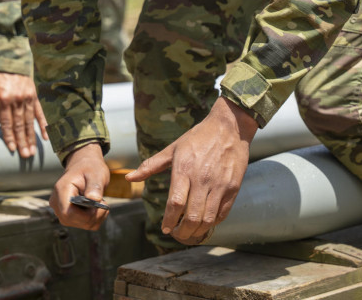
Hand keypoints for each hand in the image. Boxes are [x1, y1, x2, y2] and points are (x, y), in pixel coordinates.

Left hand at [0, 71, 47, 157]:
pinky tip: (46, 135)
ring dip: (31, 137)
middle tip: (26, 156)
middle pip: (19, 125)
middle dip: (22, 142)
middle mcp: (16, 99)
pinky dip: (43, 124)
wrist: (8, 58)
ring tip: (33, 151)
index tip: (12, 149)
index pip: (6, 123)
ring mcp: (27, 97)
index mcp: (3, 99)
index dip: (9, 137)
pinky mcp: (34, 95)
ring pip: (29, 121)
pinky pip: (39, 112)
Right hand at [49, 143, 110, 229]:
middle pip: (73, 221)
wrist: (85, 166)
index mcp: (61, 190)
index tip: (101, 205)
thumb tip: (94, 199)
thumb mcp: (95, 173)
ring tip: (101, 203)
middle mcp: (57, 202)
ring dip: (95, 218)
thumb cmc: (90, 168)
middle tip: (104, 203)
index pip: (68, 213)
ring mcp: (61, 210)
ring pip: (80, 225)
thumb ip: (94, 186)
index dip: (86, 215)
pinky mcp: (68, 216)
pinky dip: (94, 220)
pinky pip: (83, 225)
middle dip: (93, 216)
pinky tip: (97, 208)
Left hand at [126, 97, 256, 244]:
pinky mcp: (233, 188)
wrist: (229, 127)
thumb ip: (150, 165)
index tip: (165, 228)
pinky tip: (205, 223)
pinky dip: (212, 223)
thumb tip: (129, 178)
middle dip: (182, 232)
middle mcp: (202, 179)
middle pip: (192, 216)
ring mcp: (219, 185)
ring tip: (189, 233)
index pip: (175, 203)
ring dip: (197, 232)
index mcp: (184, 169)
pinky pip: (222, 213)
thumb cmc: (198, 137)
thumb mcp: (173, 148)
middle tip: (176, 234)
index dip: (169, 220)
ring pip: (208, 219)